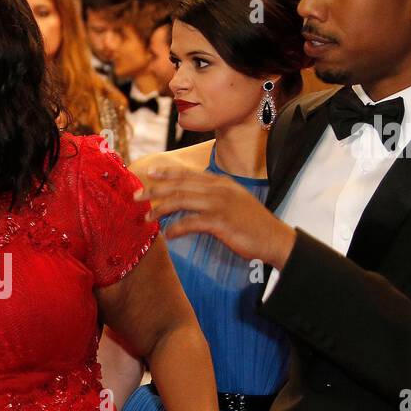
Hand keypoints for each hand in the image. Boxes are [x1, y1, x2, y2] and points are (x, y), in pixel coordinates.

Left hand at [133, 164, 295, 268]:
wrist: (274, 238)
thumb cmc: (252, 223)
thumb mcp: (234, 201)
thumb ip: (214, 196)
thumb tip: (190, 199)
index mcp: (220, 182)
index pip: (188, 174)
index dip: (166, 172)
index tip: (149, 172)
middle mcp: (218, 189)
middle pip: (179, 185)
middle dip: (154, 189)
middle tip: (136, 196)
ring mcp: (219, 204)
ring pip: (181, 200)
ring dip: (160, 209)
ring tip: (147, 218)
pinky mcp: (220, 222)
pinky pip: (191, 223)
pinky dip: (176, 228)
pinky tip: (168, 235)